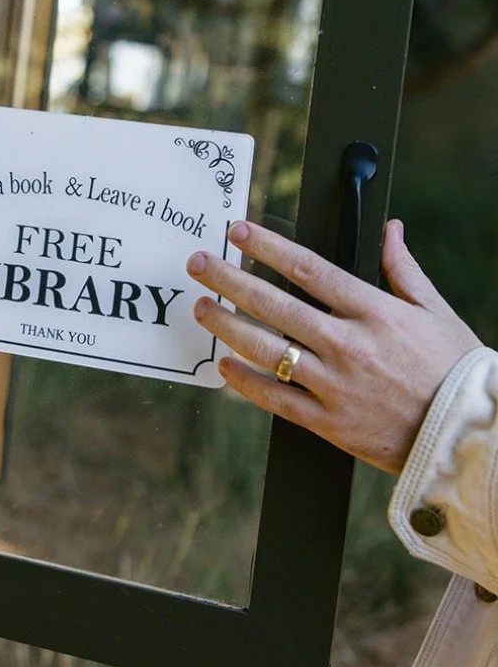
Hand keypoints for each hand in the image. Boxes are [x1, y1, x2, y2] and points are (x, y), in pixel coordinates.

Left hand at [186, 219, 481, 473]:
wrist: (467, 437)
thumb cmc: (456, 369)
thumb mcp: (436, 312)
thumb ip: (403, 269)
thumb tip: (390, 229)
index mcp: (375, 313)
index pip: (309, 269)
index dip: (269, 246)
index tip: (238, 231)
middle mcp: (350, 346)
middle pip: (275, 305)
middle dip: (230, 280)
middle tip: (199, 263)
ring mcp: (336, 386)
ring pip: (267, 350)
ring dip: (227, 326)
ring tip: (201, 307)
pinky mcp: (329, 424)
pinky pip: (276, 399)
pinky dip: (246, 381)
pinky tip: (224, 364)